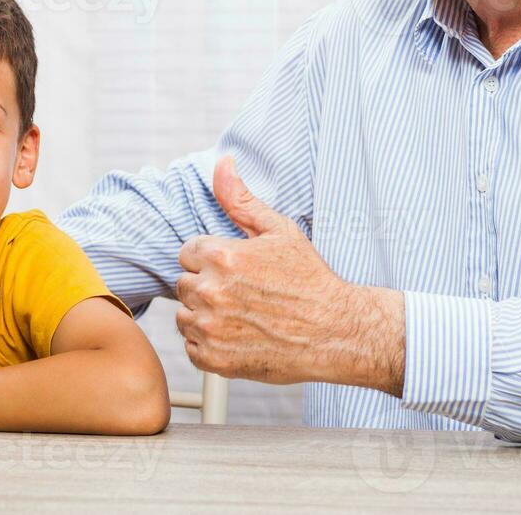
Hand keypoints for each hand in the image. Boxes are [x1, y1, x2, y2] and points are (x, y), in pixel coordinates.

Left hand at [174, 156, 404, 392]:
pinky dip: (210, 344)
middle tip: (244, 294)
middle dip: (208, 286)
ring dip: (205, 316)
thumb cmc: (310, 279)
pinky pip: (192, 347)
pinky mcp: (215, 359)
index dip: (212, 260)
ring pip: (185, 316)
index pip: (188, 253)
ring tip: (243, 316)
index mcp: (221, 255)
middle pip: (184, 284)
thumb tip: (222, 162)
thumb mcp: (279, 230)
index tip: (237, 270)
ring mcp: (211, 328)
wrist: (335, 331)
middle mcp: (211, 291)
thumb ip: (241, 199)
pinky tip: (239, 336)